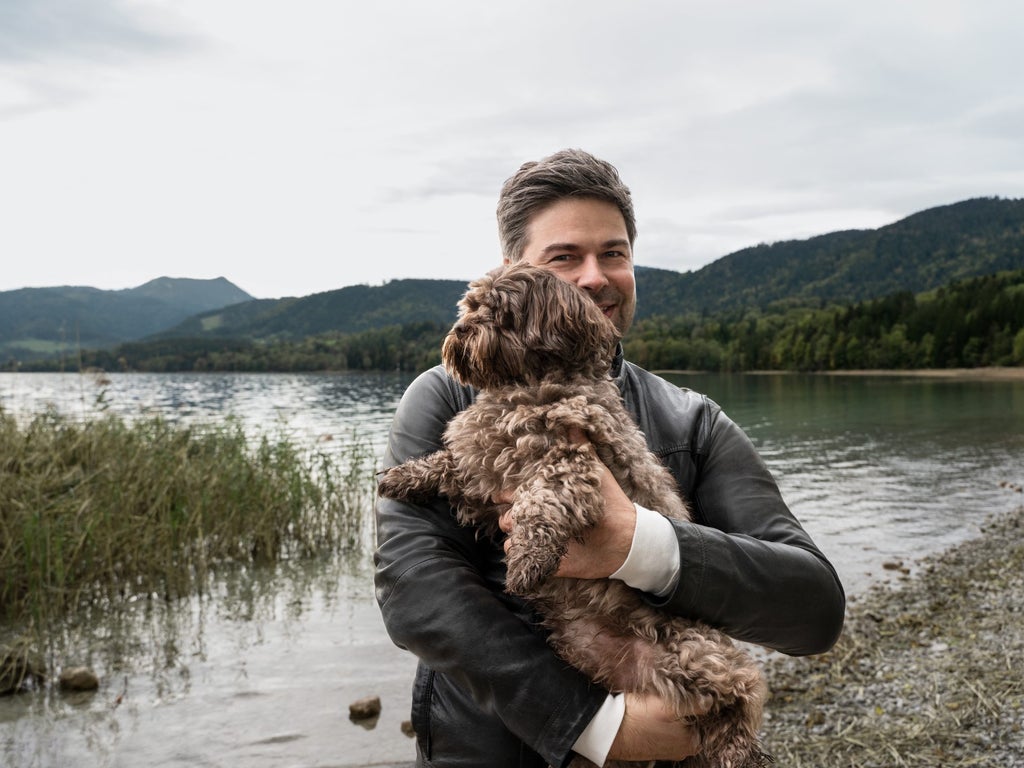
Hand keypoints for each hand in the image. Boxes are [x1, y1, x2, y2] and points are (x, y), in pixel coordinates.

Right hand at [495, 432, 636, 579]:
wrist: (625, 537)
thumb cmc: (610, 501)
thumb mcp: (595, 472)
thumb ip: (582, 449)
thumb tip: (575, 422)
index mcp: (549, 496)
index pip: (519, 492)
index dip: (506, 492)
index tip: (500, 492)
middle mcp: (544, 516)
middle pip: (511, 514)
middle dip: (508, 514)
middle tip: (516, 512)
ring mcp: (545, 537)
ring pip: (513, 534)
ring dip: (512, 532)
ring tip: (522, 528)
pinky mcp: (549, 557)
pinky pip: (522, 556)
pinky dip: (517, 552)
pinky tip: (525, 545)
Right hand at [607, 692, 703, 760]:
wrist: (607, 729)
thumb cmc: (638, 717)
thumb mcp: (668, 705)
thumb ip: (695, 704)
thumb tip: (711, 701)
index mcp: (691, 743)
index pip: (703, 718)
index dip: (696, 702)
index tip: (685, 691)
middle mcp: (681, 751)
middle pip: (689, 722)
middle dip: (682, 709)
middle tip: (669, 694)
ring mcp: (666, 750)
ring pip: (675, 725)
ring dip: (669, 714)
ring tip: (657, 702)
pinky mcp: (652, 745)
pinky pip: (662, 730)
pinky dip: (659, 721)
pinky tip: (649, 711)